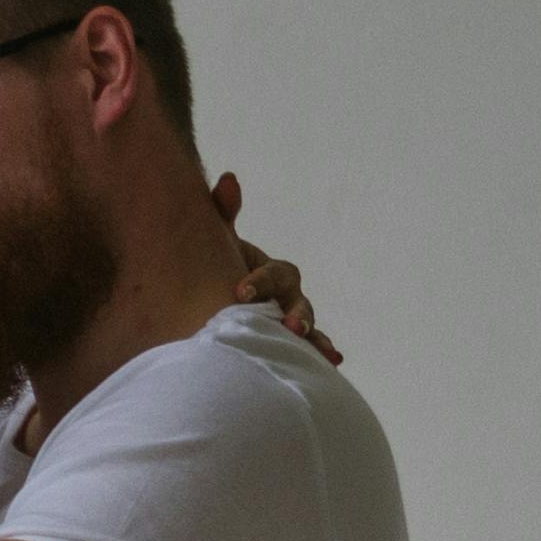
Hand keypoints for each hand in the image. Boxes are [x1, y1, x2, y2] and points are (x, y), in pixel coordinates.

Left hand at [207, 171, 340, 365]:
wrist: (208, 301)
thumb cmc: (217, 268)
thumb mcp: (218, 244)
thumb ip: (223, 213)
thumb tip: (228, 180)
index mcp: (270, 272)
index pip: (274, 274)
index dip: (260, 281)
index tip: (240, 292)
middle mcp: (285, 296)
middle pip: (298, 301)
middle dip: (296, 313)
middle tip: (289, 326)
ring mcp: (287, 318)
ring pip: (305, 325)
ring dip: (313, 336)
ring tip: (318, 351)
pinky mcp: (284, 340)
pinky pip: (306, 347)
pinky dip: (320, 352)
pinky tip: (332, 360)